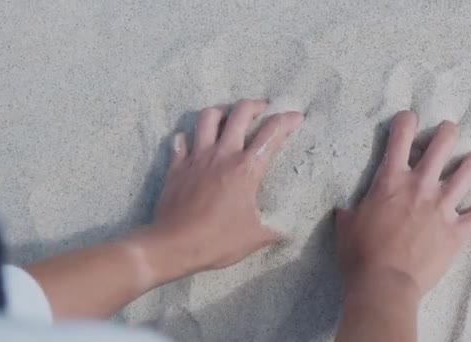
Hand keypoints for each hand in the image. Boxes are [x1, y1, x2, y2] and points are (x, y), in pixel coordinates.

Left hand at [138, 99, 302, 280]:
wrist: (173, 245)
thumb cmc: (218, 241)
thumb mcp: (255, 238)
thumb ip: (273, 230)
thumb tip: (285, 231)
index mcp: (246, 169)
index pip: (271, 133)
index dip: (287, 120)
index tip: (296, 117)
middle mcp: (222, 155)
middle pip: (240, 113)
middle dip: (255, 105)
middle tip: (263, 109)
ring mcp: (197, 158)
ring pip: (208, 118)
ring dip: (221, 113)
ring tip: (228, 119)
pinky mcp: (177, 166)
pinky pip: (180, 141)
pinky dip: (188, 138)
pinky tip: (193, 143)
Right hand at [335, 111, 470, 295]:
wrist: (385, 283)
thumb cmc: (360, 254)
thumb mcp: (346, 227)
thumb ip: (348, 213)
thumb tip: (344, 212)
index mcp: (391, 181)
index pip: (400, 137)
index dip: (406, 121)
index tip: (409, 119)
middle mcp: (421, 186)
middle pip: (443, 145)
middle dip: (447, 133)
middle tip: (447, 132)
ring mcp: (443, 207)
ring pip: (468, 172)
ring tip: (470, 163)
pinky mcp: (458, 231)